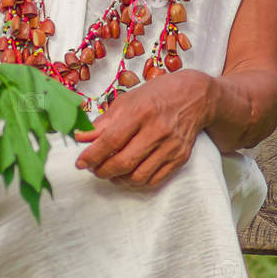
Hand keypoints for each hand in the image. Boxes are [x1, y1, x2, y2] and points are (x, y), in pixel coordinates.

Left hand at [72, 69, 213, 186]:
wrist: (196, 97)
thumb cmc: (157, 95)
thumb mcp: (128, 100)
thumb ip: (104, 122)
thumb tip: (82, 138)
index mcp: (141, 112)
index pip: (111, 141)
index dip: (92, 155)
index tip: (81, 163)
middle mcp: (158, 130)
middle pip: (124, 162)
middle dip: (103, 171)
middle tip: (94, 169)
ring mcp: (171, 146)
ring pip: (138, 176)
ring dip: (118, 179)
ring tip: (111, 172)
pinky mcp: (180, 158)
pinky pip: (155, 180)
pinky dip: (137, 182)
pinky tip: (129, 175)